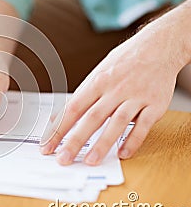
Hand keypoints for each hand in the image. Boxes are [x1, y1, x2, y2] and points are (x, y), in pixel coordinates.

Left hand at [40, 20, 188, 165]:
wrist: (158, 46)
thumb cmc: (124, 61)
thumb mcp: (97, 73)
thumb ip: (80, 97)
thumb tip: (58, 118)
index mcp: (97, 82)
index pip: (72, 109)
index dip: (58, 129)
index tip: (48, 145)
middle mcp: (114, 89)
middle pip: (91, 118)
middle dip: (75, 141)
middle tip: (63, 159)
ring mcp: (135, 97)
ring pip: (116, 123)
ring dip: (103, 144)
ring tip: (90, 160)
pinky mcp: (155, 104)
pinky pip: (143, 126)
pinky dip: (133, 141)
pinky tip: (123, 154)